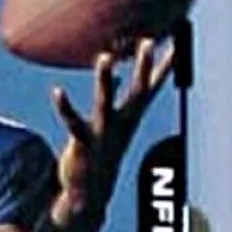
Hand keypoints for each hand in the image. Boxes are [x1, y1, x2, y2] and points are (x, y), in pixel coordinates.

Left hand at [50, 38, 173, 223]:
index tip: (175, 43)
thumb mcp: (114, 121)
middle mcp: (122, 122)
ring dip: (106, 79)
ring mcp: (104, 132)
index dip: (163, 66)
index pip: (151, 86)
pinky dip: (65, 107)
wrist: (90, 191)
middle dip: (144, 66)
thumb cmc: (102, 148)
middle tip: (150, 40)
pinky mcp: (83, 143)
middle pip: (137, 90)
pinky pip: (74, 122)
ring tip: (105, 56)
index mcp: (130, 115)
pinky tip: (57, 90)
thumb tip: (120, 75)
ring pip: (105, 101)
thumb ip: (117, 96)